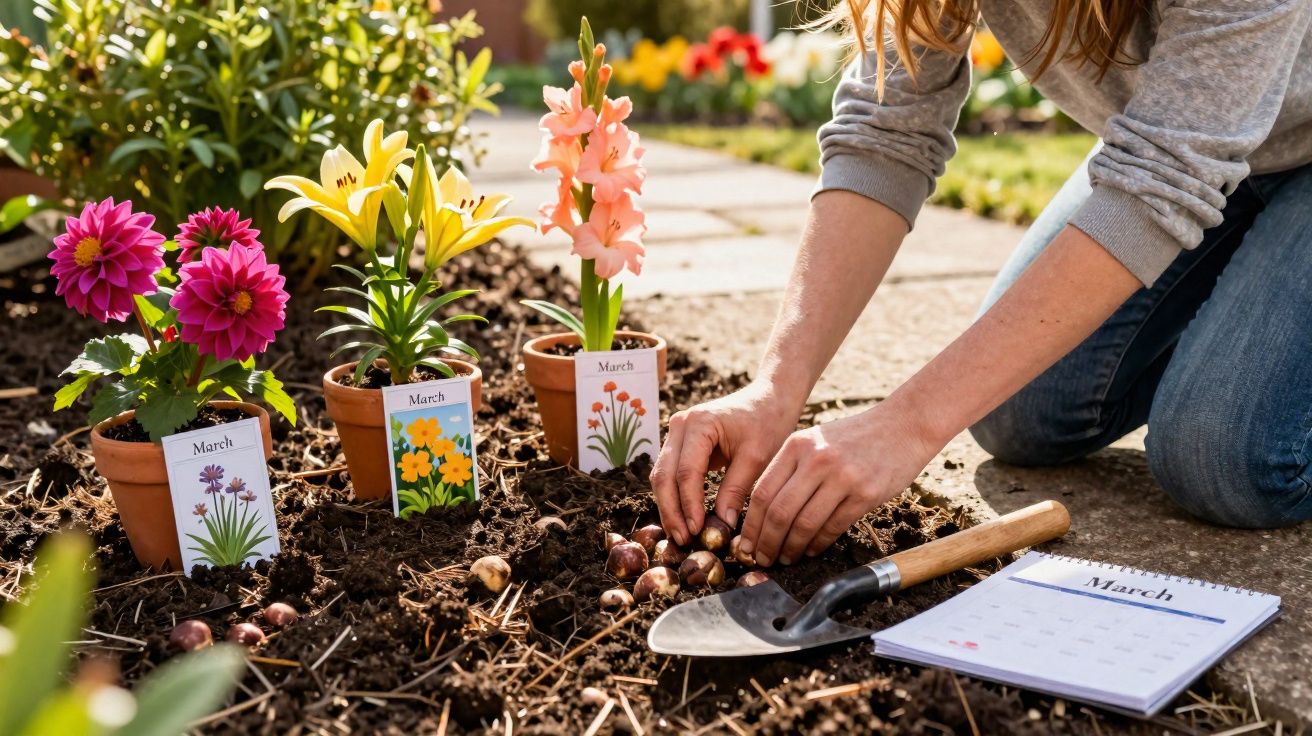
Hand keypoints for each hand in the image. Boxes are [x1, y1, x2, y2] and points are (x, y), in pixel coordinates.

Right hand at [650, 382, 798, 545]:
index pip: (686, 472)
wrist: (770, 399)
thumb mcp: (757, 457)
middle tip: (683, 540)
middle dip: (672, 510)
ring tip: (681, 535)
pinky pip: (671, 473)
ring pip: (662, 476)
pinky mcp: (681, 443)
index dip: (689, 504)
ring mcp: (677, 433)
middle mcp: (680, 425)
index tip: (697, 531)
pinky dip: (675, 496)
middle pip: (665, 475)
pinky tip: (683, 519)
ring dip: (669, 507)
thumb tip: (722, 524)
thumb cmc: (768, 423)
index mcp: (699, 423)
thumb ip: (736, 489)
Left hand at [738, 401, 940, 566]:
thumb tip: (763, 511)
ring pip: (804, 524)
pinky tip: (811, 550)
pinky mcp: (865, 494)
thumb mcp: (816, 439)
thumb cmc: (855, 437)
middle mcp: (816, 459)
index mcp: (796, 445)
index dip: (751, 525)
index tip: (746, 543)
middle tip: (762, 559)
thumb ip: (790, 468)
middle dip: (766, 542)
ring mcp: (842, 477)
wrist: (903, 426)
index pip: (761, 493)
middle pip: (779, 512)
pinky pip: (833, 527)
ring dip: (791, 548)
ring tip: (786, 558)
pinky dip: (817, 544)